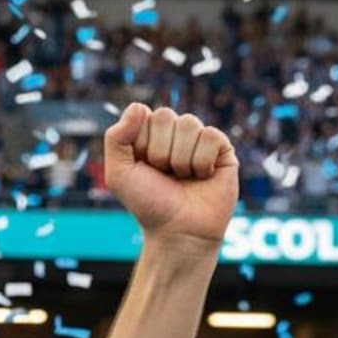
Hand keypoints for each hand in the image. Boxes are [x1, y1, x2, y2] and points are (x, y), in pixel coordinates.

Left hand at [105, 103, 237, 248]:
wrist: (178, 230)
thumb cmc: (148, 204)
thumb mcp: (119, 174)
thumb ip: (116, 139)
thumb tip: (137, 106)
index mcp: (149, 135)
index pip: (143, 114)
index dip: (141, 144)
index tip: (143, 168)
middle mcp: (174, 134)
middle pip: (166, 115)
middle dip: (160, 151)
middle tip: (163, 174)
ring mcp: (198, 139)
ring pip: (189, 124)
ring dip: (180, 159)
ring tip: (182, 178)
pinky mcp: (222, 148)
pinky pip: (210, 136)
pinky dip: (201, 162)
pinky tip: (202, 177)